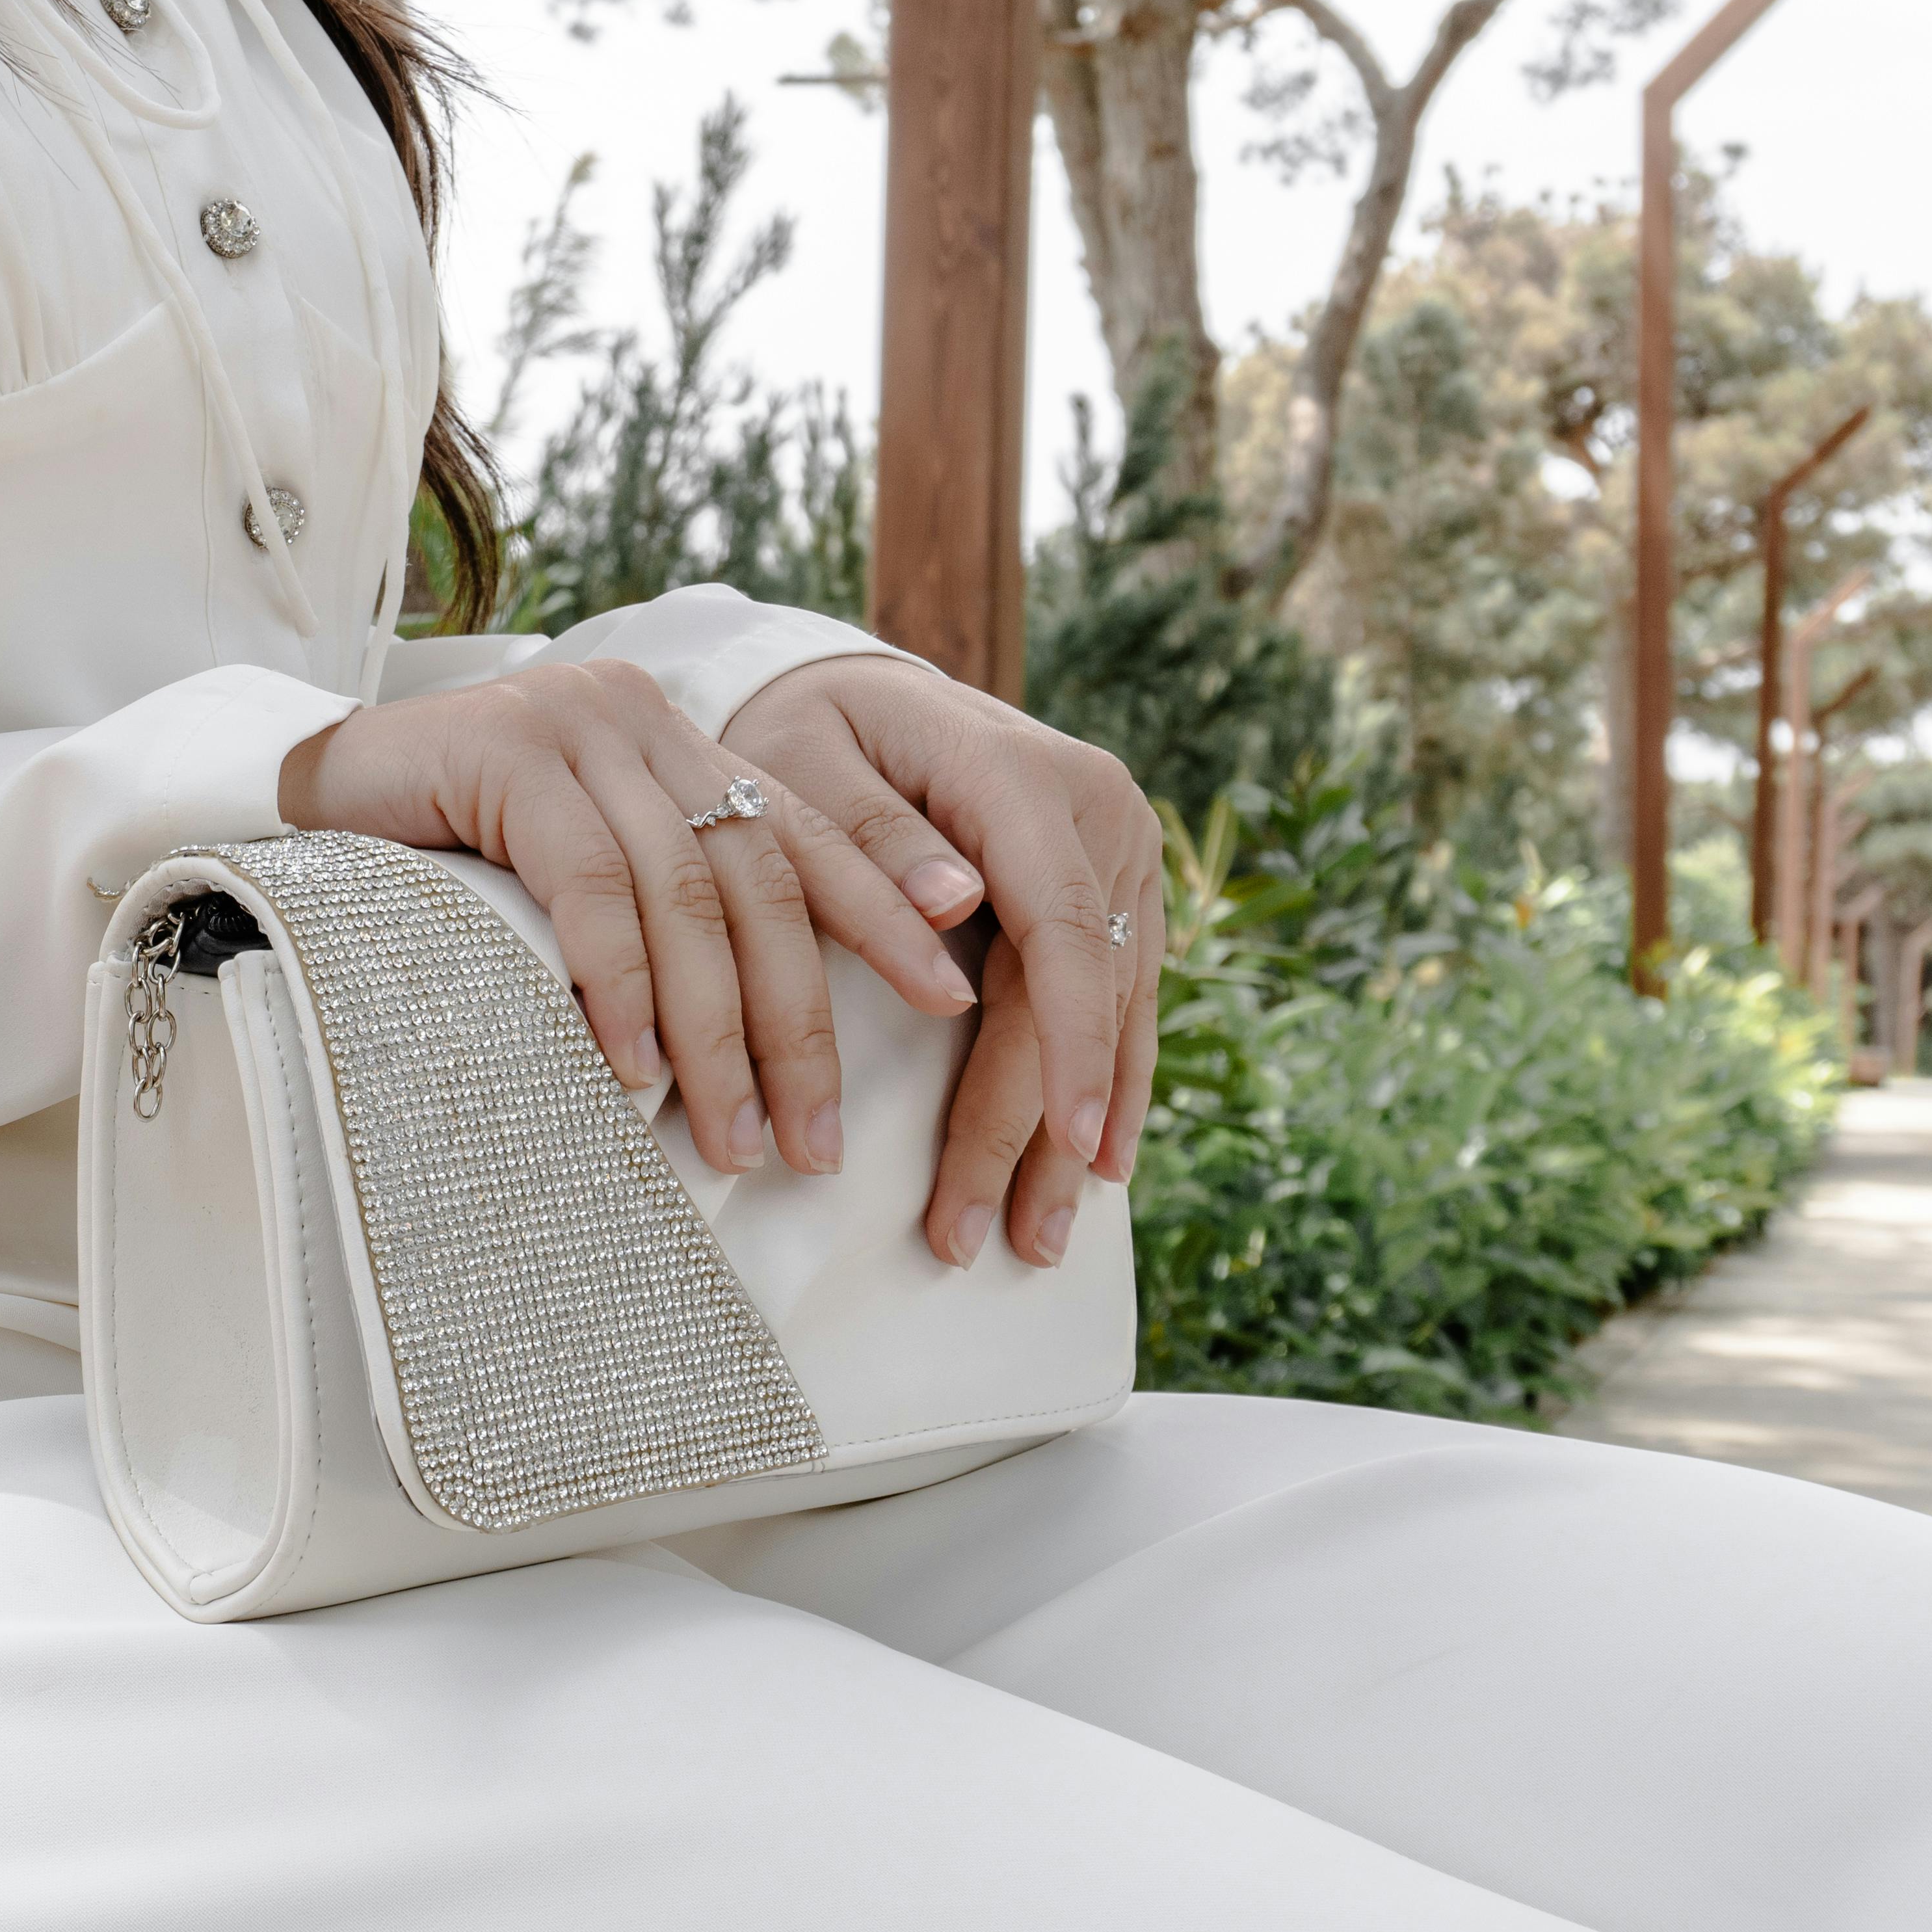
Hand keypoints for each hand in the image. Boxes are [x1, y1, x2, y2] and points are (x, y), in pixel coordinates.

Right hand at [277, 661, 975, 1177]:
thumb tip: (762, 1041)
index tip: (954, 999)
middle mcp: (645, 720)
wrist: (298, 796)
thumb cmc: (442, 861)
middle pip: (759, 881)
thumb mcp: (583, 876)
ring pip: (685, 896)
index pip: (803, 837)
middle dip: (802, 1022)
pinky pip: (590, 886)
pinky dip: (620, 985)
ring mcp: (579, 726)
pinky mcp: (508, 751)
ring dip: (714, 1034)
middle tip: (817, 1140)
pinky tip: (633, 1068)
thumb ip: (667, 912)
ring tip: (732, 1138)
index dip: (885, 918)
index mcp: (680, 742)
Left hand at [722, 657, 1162, 1267]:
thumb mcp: (808, 764)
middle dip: (1043, 1126)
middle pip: (1083, 993)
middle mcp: (1100, 813)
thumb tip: (955, 907)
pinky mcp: (1117, 887)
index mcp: (1026, 778)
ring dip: (1081, 1133)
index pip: (1063, 928)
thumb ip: (872, 837)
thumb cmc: (814, 731)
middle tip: (998, 1239)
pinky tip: (1094, 1167)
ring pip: (1116, 1012)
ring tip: (1039, 1240)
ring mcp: (1121, 851)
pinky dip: (1105, 1084)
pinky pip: (1123, 999)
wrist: (864, 691)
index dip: (1070, 1042)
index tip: (1067, 1138)